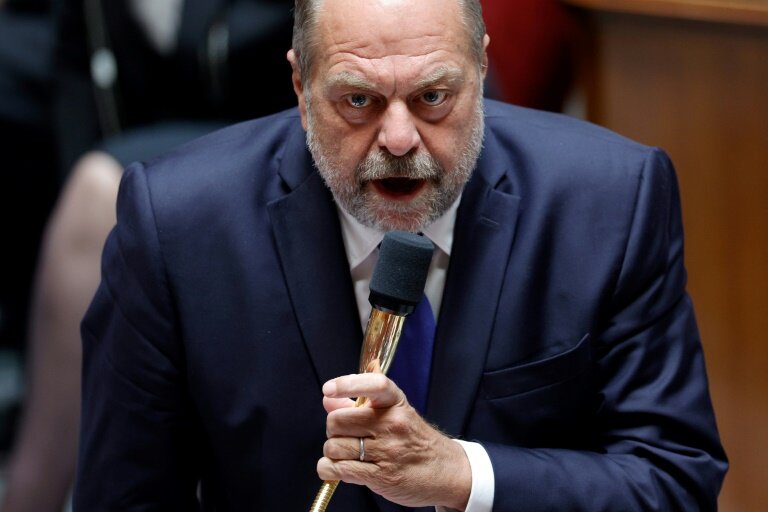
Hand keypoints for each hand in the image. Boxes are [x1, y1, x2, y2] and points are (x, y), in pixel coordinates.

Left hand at [318, 373, 470, 509]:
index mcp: (396, 403)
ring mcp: (388, 451)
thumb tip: (328, 399)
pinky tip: (340, 468)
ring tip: (348, 453)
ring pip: (334, 447)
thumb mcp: (394, 414)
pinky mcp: (381, 476)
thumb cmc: (414, 440)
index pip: (372, 385)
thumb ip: (358, 405)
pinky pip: (337, 469)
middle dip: (333, 429)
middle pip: (337, 420)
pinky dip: (329, 469)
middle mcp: (393, 424)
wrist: (445, 471)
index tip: (328, 388)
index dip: (347, 384)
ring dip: (333, 452)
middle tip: (345, 434)